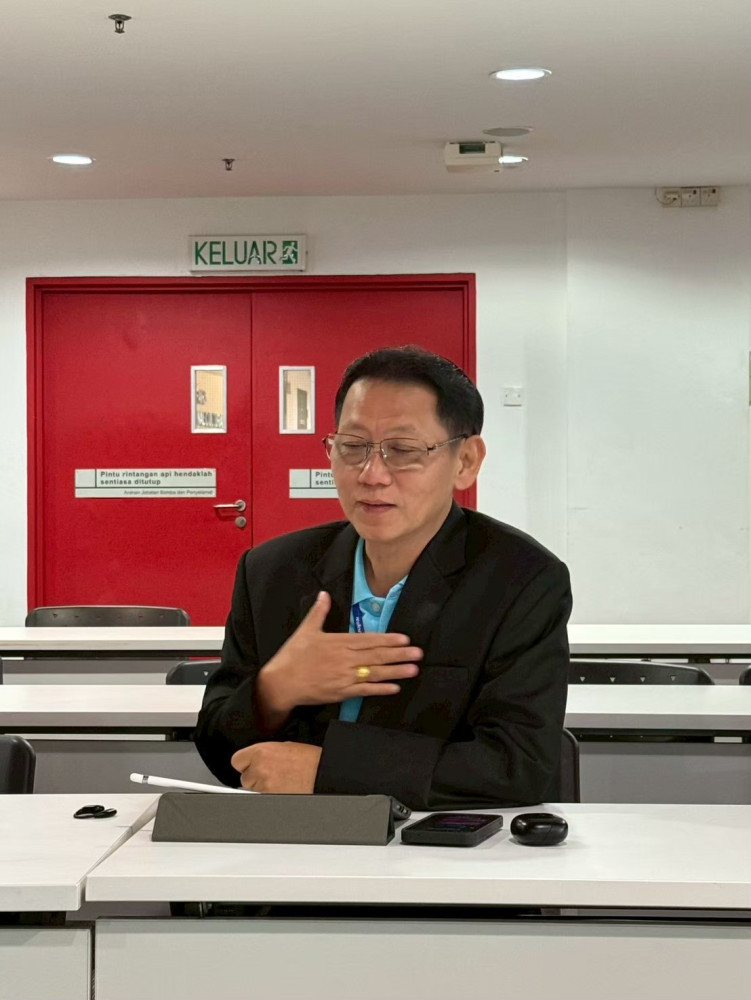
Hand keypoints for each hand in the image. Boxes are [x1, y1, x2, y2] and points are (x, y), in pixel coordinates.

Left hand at [231, 741, 322, 792]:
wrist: (320, 772)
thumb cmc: (308, 759)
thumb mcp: (283, 746)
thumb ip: (265, 753)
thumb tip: (257, 759)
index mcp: (261, 751)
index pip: (237, 760)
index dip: (245, 764)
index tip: (249, 766)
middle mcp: (259, 768)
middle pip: (244, 777)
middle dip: (254, 777)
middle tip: (269, 775)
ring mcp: (263, 784)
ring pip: (252, 790)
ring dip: (261, 787)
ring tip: (278, 782)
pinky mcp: (269, 797)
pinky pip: (262, 797)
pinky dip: (269, 795)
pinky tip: (281, 788)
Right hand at [257, 591, 421, 712]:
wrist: (281, 682)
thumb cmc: (293, 655)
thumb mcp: (306, 630)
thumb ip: (319, 611)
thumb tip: (324, 594)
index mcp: (339, 642)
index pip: (369, 640)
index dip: (388, 640)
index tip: (405, 639)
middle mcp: (345, 659)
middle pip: (377, 655)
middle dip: (399, 654)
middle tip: (418, 653)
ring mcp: (344, 677)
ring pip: (375, 673)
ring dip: (395, 671)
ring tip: (413, 669)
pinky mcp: (341, 692)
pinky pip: (365, 691)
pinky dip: (380, 689)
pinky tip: (395, 687)